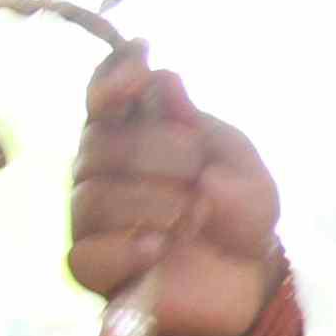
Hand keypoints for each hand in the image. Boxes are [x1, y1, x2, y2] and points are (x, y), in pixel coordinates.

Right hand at [64, 47, 286, 335]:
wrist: (249, 279)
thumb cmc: (238, 212)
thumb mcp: (241, 167)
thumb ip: (202, 129)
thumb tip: (164, 80)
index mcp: (133, 134)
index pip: (103, 95)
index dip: (114, 74)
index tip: (143, 56)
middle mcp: (100, 171)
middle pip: (98, 144)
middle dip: (160, 152)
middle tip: (200, 173)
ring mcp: (91, 220)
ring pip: (91, 198)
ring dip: (154, 203)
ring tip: (196, 216)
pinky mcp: (93, 268)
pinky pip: (86, 254)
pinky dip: (128, 249)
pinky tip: (160, 247)